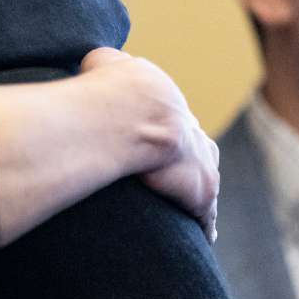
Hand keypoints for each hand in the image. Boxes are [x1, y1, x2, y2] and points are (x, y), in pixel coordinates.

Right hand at [80, 48, 219, 241]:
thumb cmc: (112, 87)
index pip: (172, 123)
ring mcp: (201, 162)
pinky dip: (203, 223)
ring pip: (205, 183)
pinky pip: (205, 212)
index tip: (155, 146)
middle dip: (189, 165)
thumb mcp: (104, 63)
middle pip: (198, 152)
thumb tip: (94, 67)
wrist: (134, 110)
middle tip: (176, 181)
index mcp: (170, 106)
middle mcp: (192, 133)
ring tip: (188, 215)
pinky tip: (202, 235)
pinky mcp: (201, 190)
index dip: (163, 134)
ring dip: (197, 197)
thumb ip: (103, 64)